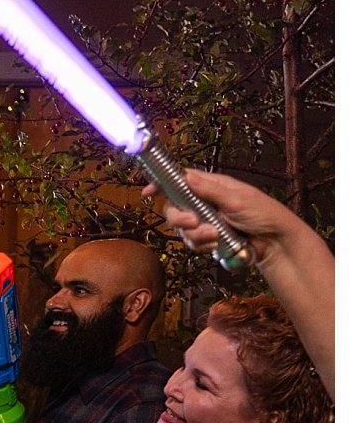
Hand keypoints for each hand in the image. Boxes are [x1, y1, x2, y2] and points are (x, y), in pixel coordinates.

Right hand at [146, 168, 305, 268]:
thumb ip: (209, 190)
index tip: (148, 191)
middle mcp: (205, 203)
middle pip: (175, 208)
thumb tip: (186, 177)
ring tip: (215, 236)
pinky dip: (202, 245)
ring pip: (182, 229)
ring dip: (196, 235)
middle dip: (180, 218)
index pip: (182, 180)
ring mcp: (206, 222)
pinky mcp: (208, 239)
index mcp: (213, 187)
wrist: (275, 243)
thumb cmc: (263, 214)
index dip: (163, 184)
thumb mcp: (237, 199)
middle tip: (193, 223)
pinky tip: (216, 244)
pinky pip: (192, 243)